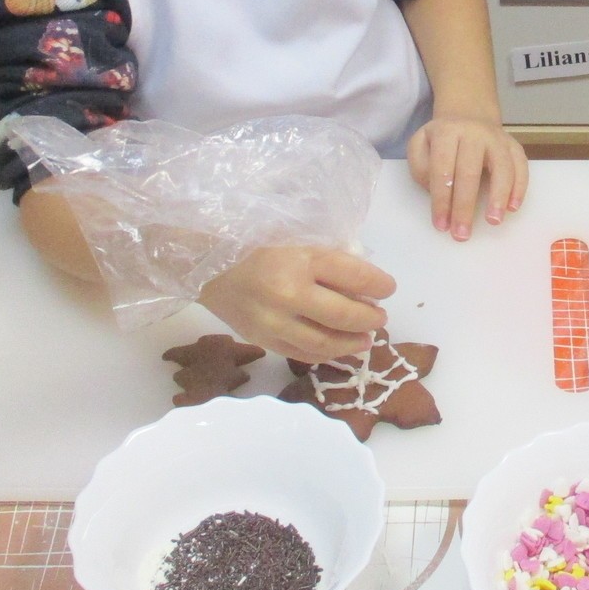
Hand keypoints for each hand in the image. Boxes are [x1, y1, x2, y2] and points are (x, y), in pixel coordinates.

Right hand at [197, 243, 392, 361]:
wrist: (200, 262)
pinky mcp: (260, 339)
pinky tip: (337, 350)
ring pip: (324, 342)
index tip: (388, 287)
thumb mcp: (292, 235)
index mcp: (298, 259)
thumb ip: (323, 255)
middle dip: (370, 318)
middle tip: (381, 317)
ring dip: (351, 343)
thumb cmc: (249, 241)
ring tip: (367, 339)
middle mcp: (287, 293)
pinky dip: (324, 354)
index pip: (352, 274)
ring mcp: (272, 321)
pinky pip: (300, 354)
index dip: (377, 283)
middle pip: (343, 314)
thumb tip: (361, 279)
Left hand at [407, 113, 529, 240]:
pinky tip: (513, 207)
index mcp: (447, 132)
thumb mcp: (420, 145)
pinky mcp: (514, 145)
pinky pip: (521, 166)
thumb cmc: (442, 140)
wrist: (468, 115)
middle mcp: (474, 132)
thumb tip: (438, 192)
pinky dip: (519, 187)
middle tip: (463, 233)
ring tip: (494, 221)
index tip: (441, 225)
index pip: (442, 169)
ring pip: (501, 167)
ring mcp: (497, 138)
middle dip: (465, 205)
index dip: (441, 200)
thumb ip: (421, 167)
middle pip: (470, 171)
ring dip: (498, 196)